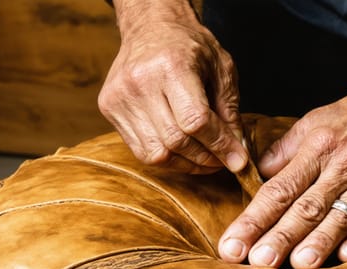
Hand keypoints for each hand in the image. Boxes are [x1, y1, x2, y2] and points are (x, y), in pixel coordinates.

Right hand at [98, 5, 247, 172]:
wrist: (150, 27)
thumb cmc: (190, 46)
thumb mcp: (222, 69)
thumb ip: (230, 111)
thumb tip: (235, 152)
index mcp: (171, 66)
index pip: (196, 121)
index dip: (220, 146)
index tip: (238, 160)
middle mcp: (140, 82)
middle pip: (176, 141)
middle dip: (205, 158)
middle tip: (222, 160)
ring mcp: (120, 97)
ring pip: (156, 153)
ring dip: (185, 163)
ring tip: (204, 159)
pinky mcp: (109, 108)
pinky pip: (140, 150)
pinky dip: (166, 157)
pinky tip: (181, 150)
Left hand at [217, 77, 346, 268]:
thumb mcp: (319, 120)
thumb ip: (287, 150)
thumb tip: (257, 174)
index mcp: (318, 147)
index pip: (278, 189)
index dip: (254, 218)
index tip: (232, 243)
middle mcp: (343, 166)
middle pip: (305, 207)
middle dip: (279, 236)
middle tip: (256, 261)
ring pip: (340, 216)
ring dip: (319, 242)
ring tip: (297, 265)